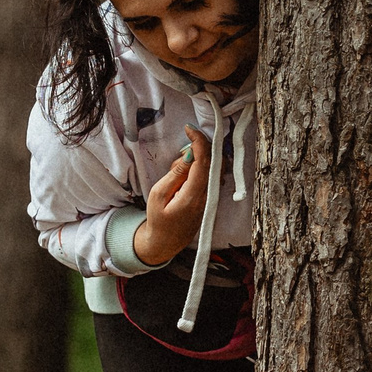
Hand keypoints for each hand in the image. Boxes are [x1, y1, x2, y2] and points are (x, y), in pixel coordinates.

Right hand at [131, 125, 212, 267]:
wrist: (166, 242)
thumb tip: (189, 155)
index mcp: (193, 196)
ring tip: (177, 172)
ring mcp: (211, 197)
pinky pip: (210, 175)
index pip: (203, 162)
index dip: (198, 142)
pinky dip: (199, 168)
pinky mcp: (211, 197)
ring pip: (212, 167)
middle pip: (212, 161)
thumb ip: (175, 174)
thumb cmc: (159, 220)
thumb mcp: (158, 194)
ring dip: (197, 160)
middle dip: (198, 149)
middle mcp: (207, 196)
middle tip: (179, 156)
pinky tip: (184, 177)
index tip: (189, 129)